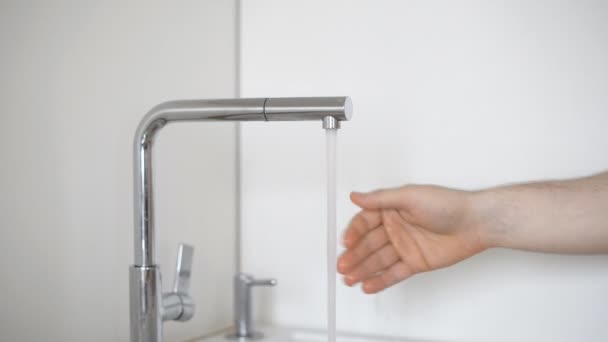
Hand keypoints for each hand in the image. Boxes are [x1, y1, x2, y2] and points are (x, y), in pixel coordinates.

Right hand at [337, 185, 485, 293]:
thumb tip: (356, 196)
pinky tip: (368, 285)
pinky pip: (394, 273)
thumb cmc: (448, 204)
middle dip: (354, 256)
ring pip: (378, 260)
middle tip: (342, 266)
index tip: (347, 242)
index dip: (355, 233)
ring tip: (349, 279)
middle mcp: (396, 227)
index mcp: (391, 209)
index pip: (365, 222)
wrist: (475, 223)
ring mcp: (404, 246)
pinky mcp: (415, 262)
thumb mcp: (410, 196)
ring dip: (363, 270)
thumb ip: (380, 199)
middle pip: (369, 244)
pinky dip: (380, 280)